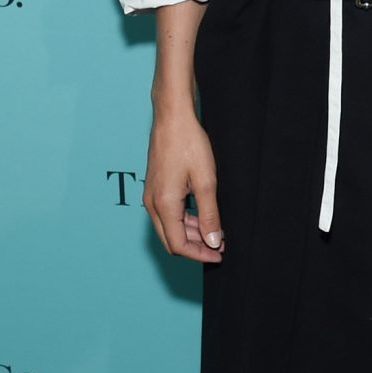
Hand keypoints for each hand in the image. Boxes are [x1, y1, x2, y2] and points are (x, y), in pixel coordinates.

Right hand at [143, 107, 225, 263]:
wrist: (172, 117)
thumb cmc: (188, 144)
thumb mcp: (206, 182)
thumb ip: (209, 215)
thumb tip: (213, 241)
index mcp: (164, 205)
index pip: (179, 245)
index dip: (200, 254)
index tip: (219, 254)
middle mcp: (153, 204)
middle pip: (172, 240)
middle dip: (195, 248)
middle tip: (219, 247)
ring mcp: (152, 196)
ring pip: (170, 228)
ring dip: (192, 234)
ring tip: (215, 233)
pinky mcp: (155, 188)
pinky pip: (168, 214)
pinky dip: (185, 221)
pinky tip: (203, 217)